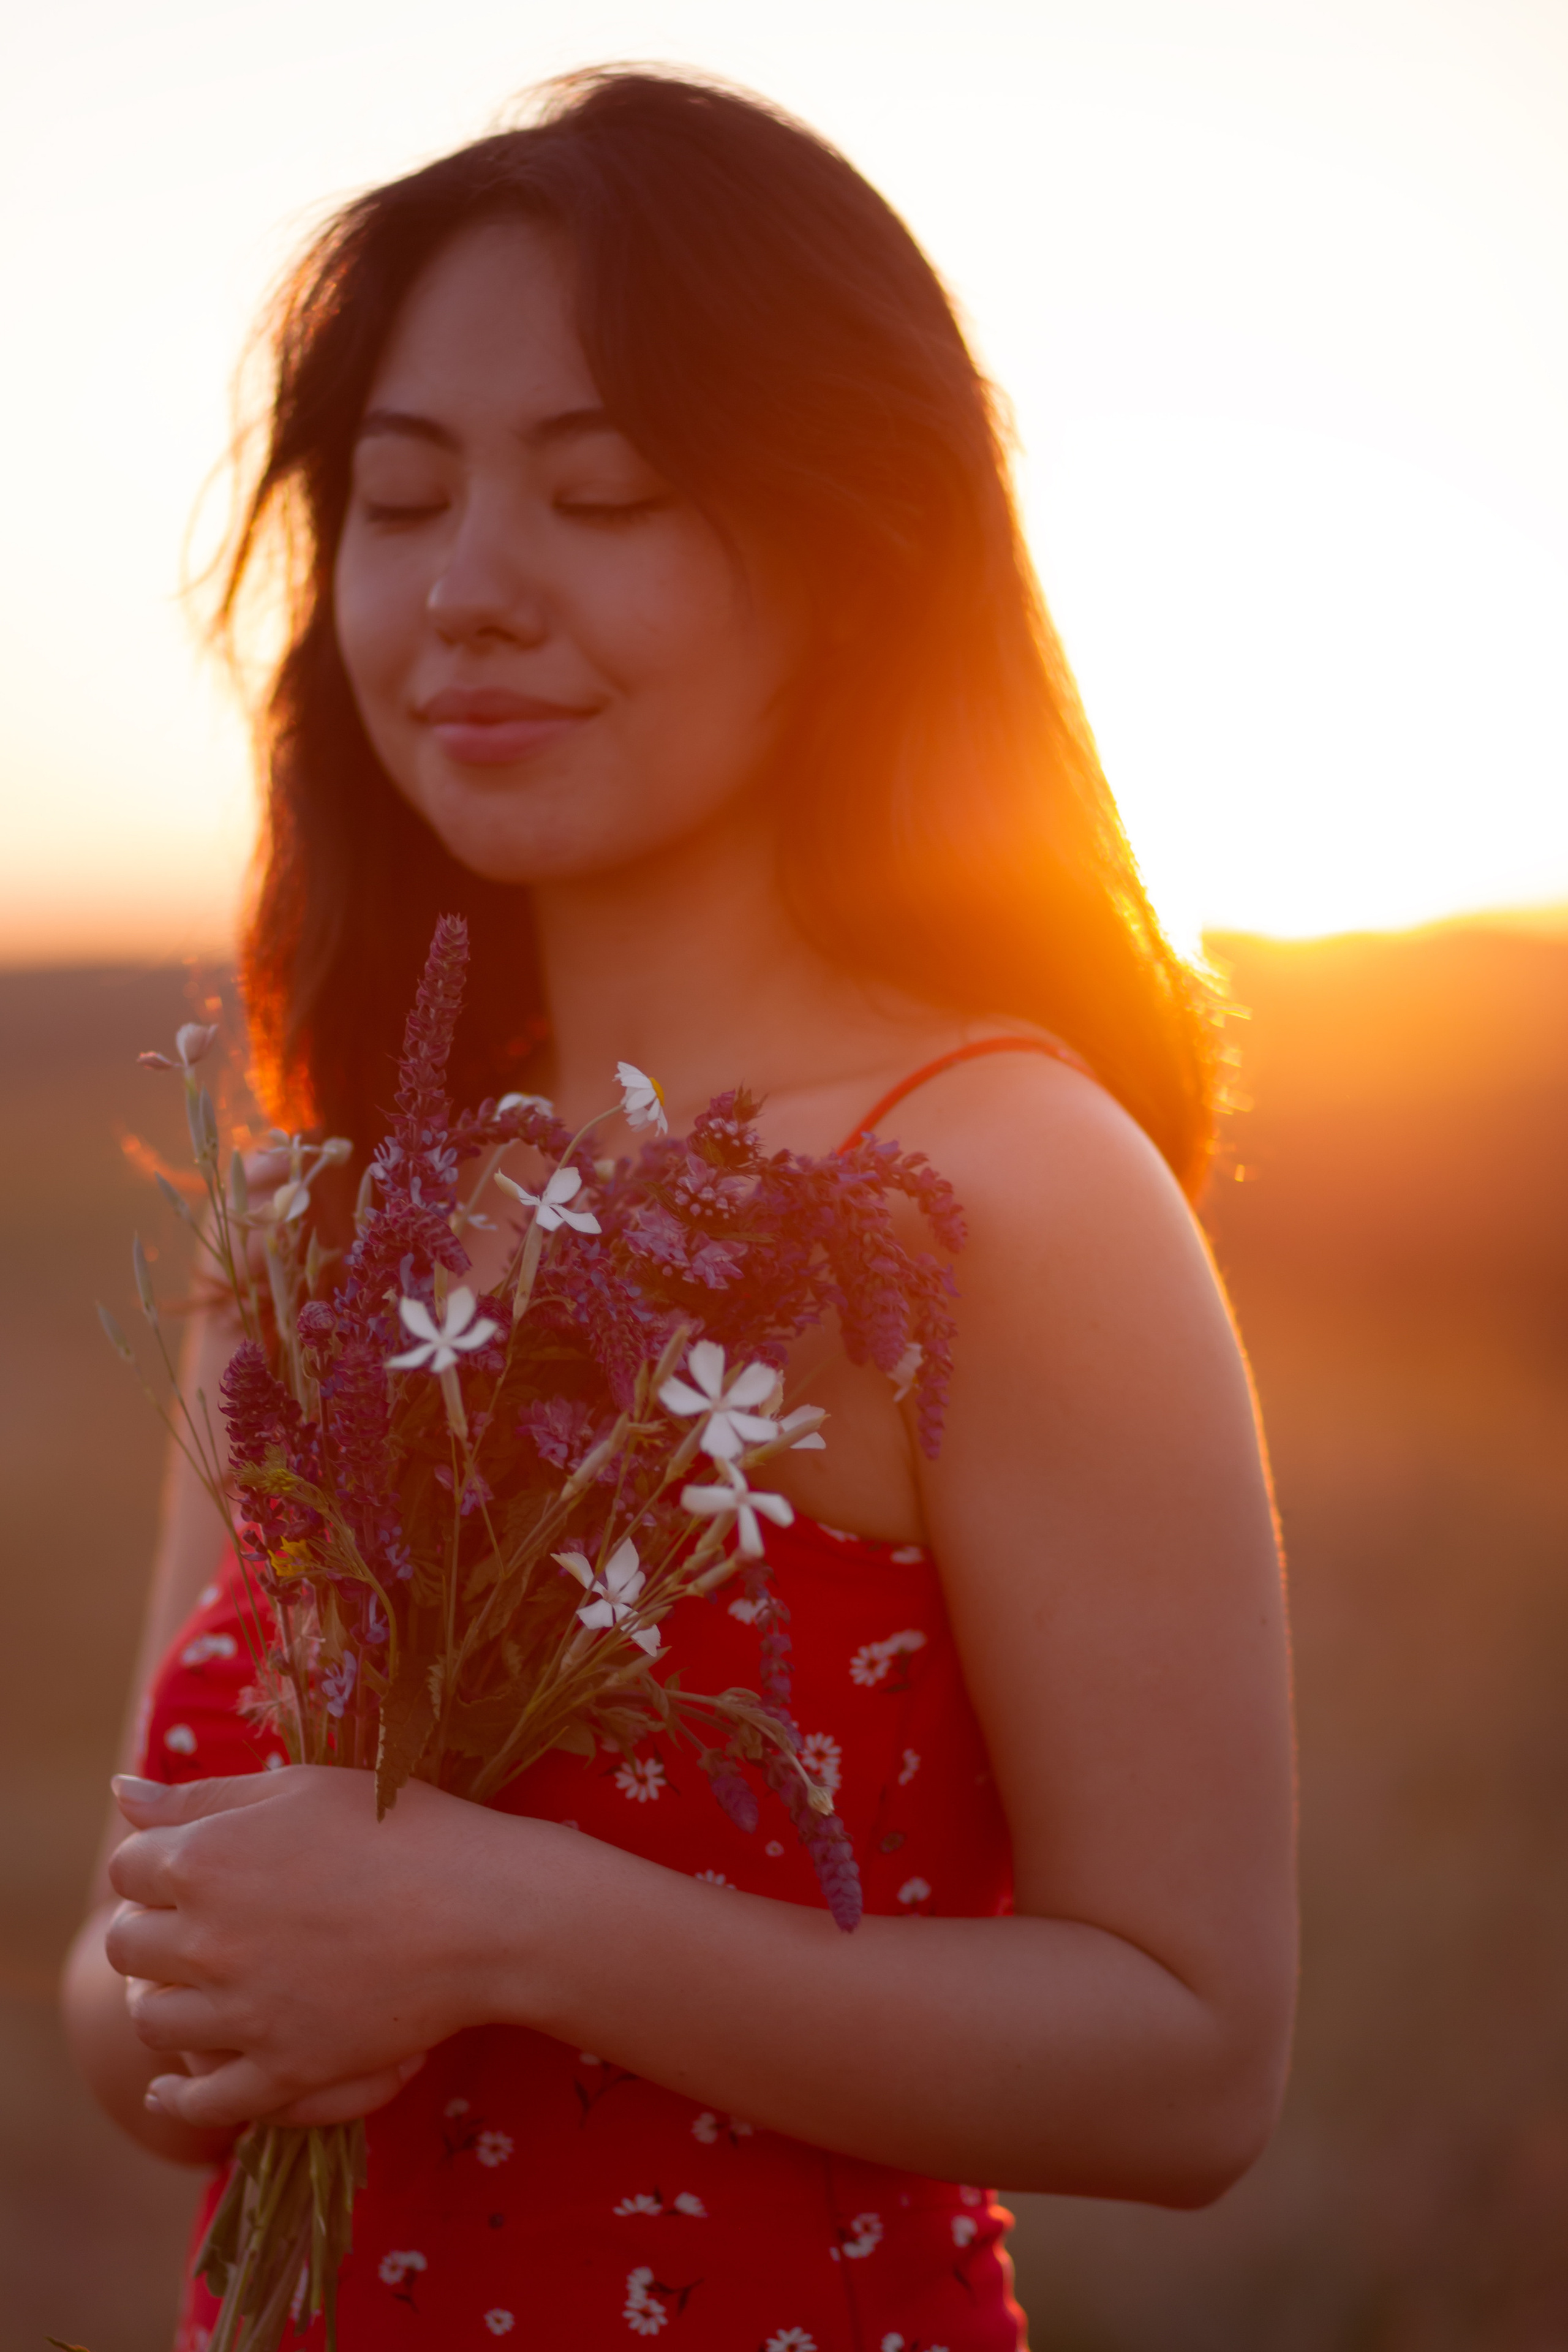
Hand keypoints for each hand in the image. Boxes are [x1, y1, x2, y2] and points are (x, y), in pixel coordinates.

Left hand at [105, 1766, 520, 2132]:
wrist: (483, 1908)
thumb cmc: (400, 1826)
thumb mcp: (301, 1788)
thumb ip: (203, 1797)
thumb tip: (121, 1792)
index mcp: (205, 1860)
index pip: (129, 1868)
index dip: (154, 1864)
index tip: (185, 1866)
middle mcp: (207, 1940)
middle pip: (128, 1945)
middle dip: (150, 1930)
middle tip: (192, 1924)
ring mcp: (243, 2013)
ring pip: (152, 2021)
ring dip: (162, 2001)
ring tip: (193, 1988)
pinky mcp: (283, 2070)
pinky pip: (204, 2100)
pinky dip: (177, 2097)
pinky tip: (171, 2086)